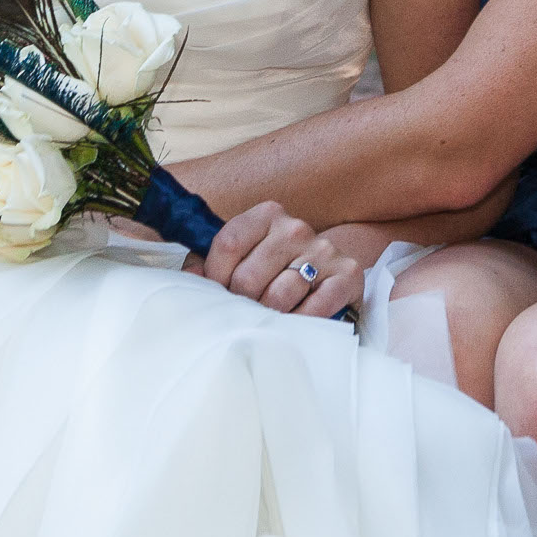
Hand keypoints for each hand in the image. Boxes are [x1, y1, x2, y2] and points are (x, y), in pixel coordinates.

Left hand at [201, 199, 363, 319]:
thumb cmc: (274, 268)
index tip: (217, 293)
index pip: (228, 244)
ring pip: (278, 296)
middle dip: (242, 302)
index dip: (214, 276)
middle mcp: (296, 228)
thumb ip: (209, 265)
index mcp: (267, 215)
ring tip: (269, 316)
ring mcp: (323, 250)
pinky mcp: (347, 275)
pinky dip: (300, 321)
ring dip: (270, 314)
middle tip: (246, 310)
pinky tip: (295, 321)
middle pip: (248, 277)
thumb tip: (190, 281)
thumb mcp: (243, 256)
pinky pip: (314, 308)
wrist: (326, 273)